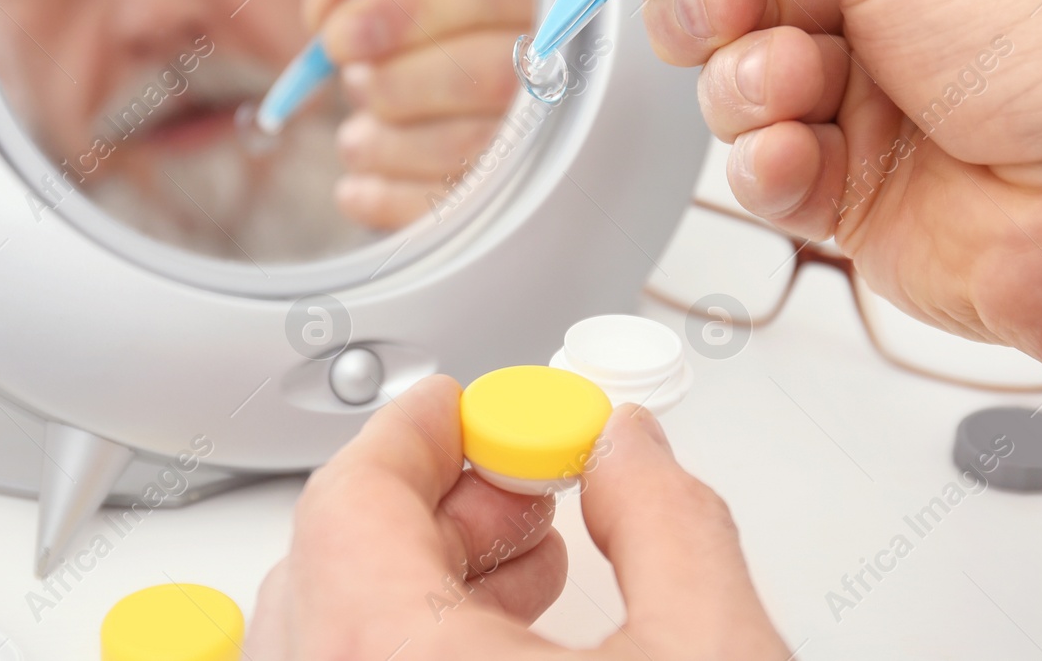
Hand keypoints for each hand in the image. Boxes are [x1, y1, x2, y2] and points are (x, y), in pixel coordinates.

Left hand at [246, 375, 790, 658]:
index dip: (415, 430)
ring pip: (327, 636)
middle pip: (328, 565)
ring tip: (529, 566)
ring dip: (418, 579)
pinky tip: (504, 645)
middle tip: (519, 481)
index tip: (465, 405)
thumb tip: (628, 446)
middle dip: (433, 503)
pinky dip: (403, 645)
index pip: (348, 502)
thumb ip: (667, 520)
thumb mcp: (714, 657)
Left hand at [303, 0, 533, 229]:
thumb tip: (326, 17)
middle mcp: (567, 71)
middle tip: (357, 86)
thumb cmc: (462, 45)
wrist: (512, 116)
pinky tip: (357, 189)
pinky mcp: (521, 207)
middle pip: (484, 75)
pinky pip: (458, 208)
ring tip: (356, 139)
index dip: (408, 12)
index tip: (338, 40)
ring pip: (467, 146)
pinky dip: (390, 201)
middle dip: (397, 85)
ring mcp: (552, 146)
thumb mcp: (429, 0)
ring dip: (386, 145)